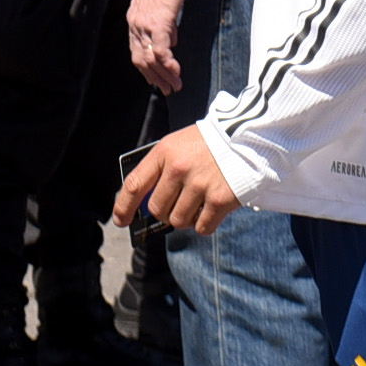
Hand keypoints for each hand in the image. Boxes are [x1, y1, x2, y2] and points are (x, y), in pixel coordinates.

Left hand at [114, 125, 238, 235]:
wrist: (245, 137)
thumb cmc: (207, 144)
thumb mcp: (177, 145)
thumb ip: (160, 169)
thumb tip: (147, 203)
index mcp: (164, 153)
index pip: (134, 184)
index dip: (123, 206)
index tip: (120, 220)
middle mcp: (178, 169)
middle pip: (157, 209)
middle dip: (163, 212)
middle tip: (175, 205)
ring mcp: (199, 185)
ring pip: (178, 221)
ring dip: (184, 218)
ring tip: (196, 204)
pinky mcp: (220, 200)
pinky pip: (202, 227)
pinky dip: (204, 224)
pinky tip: (210, 210)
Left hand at [126, 0, 188, 96]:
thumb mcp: (161, 7)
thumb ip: (164, 25)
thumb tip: (170, 41)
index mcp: (134, 22)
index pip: (136, 51)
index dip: (146, 68)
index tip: (155, 80)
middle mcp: (135, 25)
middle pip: (141, 60)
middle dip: (154, 77)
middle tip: (166, 90)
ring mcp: (144, 25)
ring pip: (151, 59)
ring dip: (164, 76)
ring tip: (176, 86)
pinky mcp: (158, 24)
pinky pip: (162, 52)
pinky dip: (169, 65)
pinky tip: (177, 73)